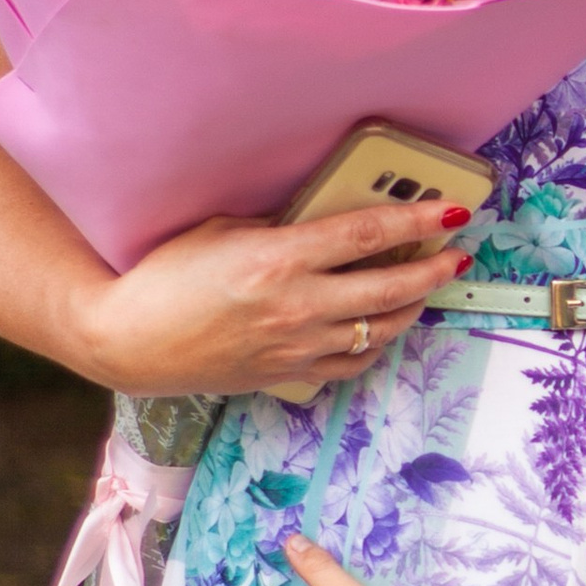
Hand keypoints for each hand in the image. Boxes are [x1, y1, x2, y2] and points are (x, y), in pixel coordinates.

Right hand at [81, 200, 475, 395]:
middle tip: (456, 254)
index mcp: (279, 260)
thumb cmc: (166, 278)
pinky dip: (377, 343)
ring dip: (412, 306)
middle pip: (389, 287)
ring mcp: (297, 347)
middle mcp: (297, 306)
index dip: (417, 218)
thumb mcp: (222, 232)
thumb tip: (324, 227)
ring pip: (380, 329)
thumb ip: (279, 229)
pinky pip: (354, 362)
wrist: (130, 343)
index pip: (367, 234)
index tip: (451, 210)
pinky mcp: (289, 375)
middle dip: (433, 268)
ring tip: (426, 286)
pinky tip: (383, 326)